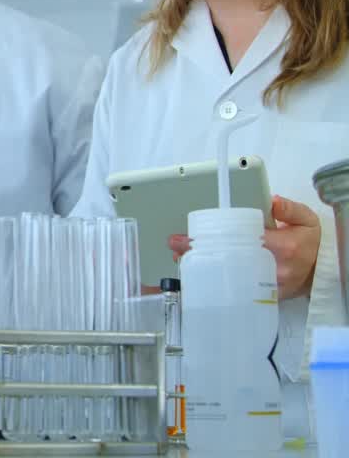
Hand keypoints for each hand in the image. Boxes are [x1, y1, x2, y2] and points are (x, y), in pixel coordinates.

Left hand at [168, 196, 320, 299]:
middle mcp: (273, 269)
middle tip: (176, 246)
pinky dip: (217, 281)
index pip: (243, 241)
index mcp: (284, 247)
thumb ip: (289, 209)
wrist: (320, 271)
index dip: (215, 239)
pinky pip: (236, 291)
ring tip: (182, 258)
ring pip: (230, 278)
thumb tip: (272, 201)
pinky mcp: (262, 296)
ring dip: (205, 268)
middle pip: (230, 261)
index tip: (189, 235)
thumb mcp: (307, 220)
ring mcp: (267, 286)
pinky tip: (200, 274)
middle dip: (201, 254)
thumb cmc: (309, 243)